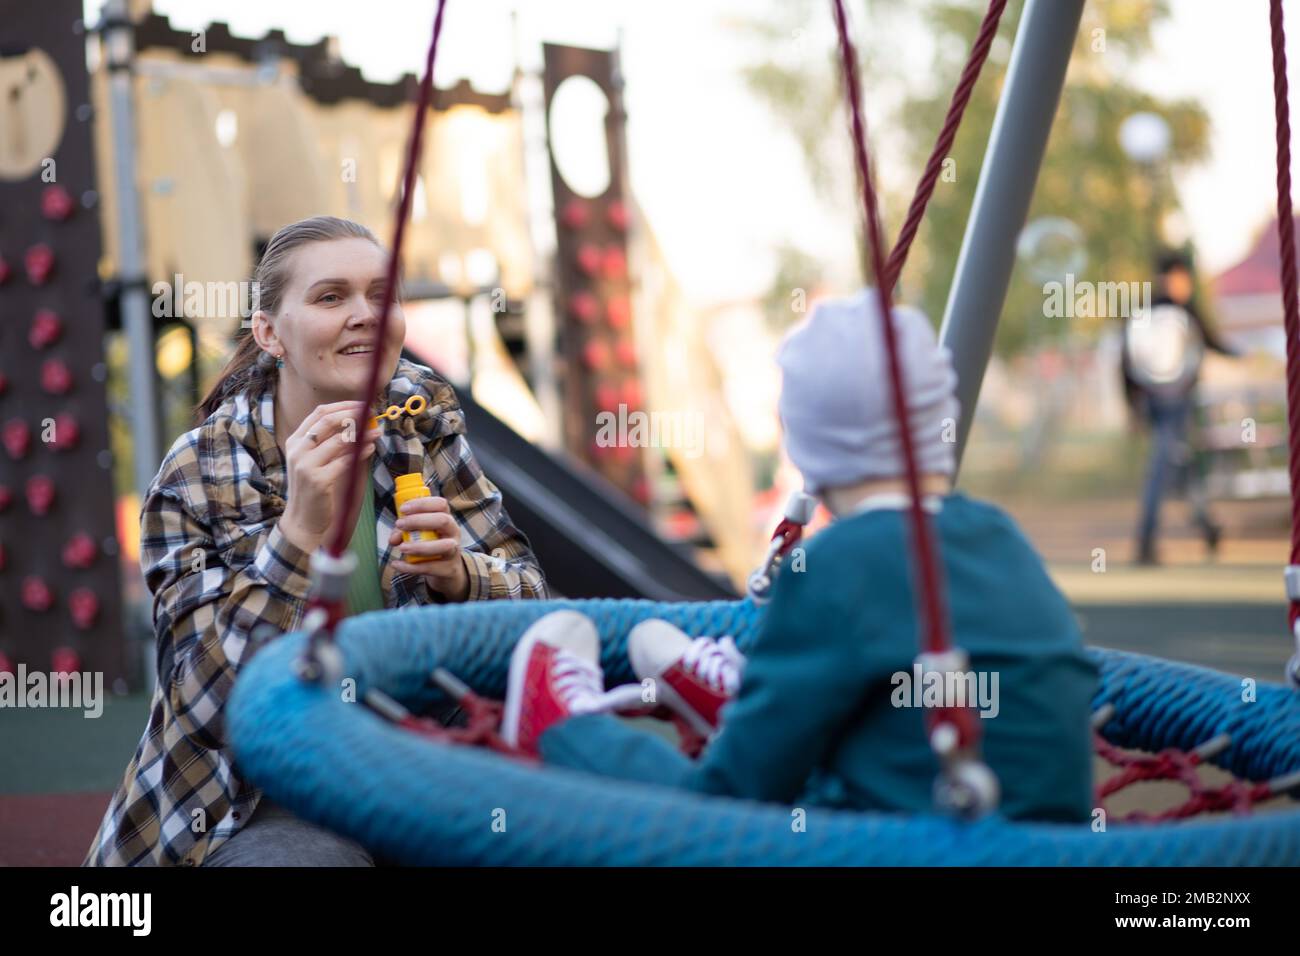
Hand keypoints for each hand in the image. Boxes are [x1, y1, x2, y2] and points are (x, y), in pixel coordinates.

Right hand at [279, 400, 381, 551]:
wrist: (303, 519)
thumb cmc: (313, 489)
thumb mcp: (315, 461)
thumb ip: (330, 442)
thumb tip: (359, 423)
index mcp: (295, 441)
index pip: (319, 413)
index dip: (343, 406)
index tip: (362, 405)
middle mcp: (297, 450)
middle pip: (327, 421)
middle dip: (353, 415)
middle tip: (372, 414)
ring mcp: (306, 465)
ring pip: (338, 441)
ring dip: (362, 433)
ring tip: (377, 431)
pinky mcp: (319, 481)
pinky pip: (345, 461)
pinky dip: (361, 452)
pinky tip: (371, 448)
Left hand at [389, 496, 468, 600]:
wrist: (447, 570)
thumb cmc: (431, 545)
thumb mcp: (419, 534)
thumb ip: (404, 532)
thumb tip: (393, 539)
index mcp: (446, 519)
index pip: (440, 504)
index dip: (422, 504)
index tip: (403, 509)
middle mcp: (453, 533)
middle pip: (443, 520)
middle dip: (419, 520)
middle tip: (400, 524)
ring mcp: (453, 551)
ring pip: (443, 546)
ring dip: (420, 546)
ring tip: (401, 547)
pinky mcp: (449, 569)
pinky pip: (430, 568)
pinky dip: (411, 567)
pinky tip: (396, 564)